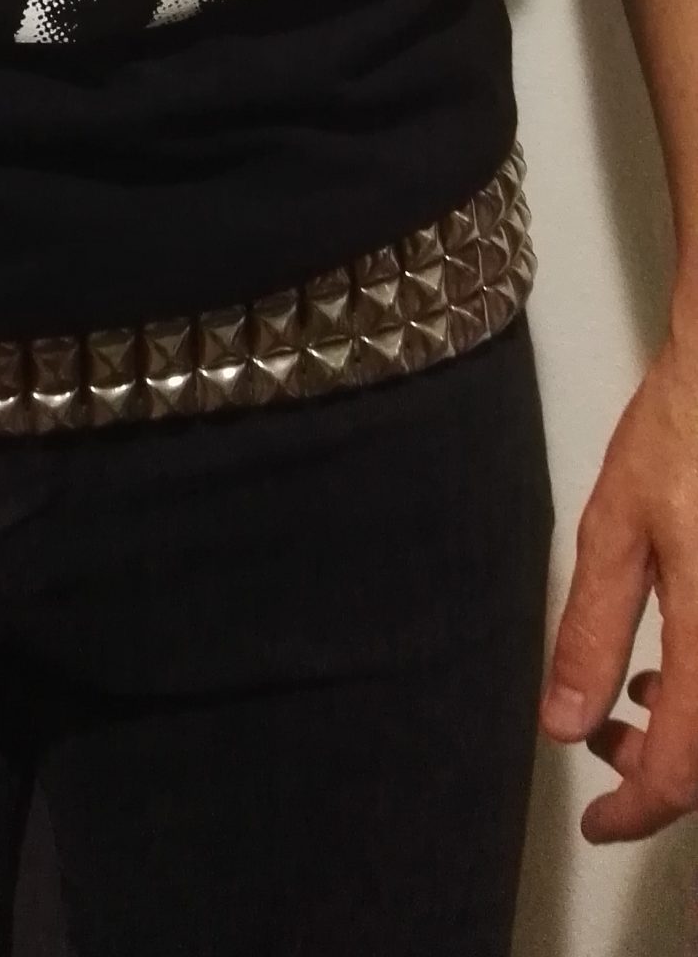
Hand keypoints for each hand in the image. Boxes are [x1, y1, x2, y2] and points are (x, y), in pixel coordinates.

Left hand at [540, 324, 697, 841]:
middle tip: (604, 749)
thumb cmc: (687, 430)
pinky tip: (674, 662)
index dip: (638, 808)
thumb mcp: (617, 528)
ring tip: (628, 703)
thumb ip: (593, 632)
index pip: (685, 769)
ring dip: (687, 730)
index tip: (599, 821)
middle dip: (661, 769)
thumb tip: (566, 720)